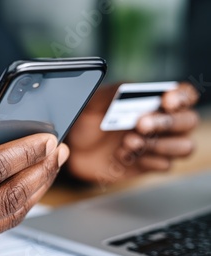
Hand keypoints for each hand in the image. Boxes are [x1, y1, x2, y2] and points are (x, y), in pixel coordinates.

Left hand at [65, 83, 198, 185]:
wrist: (72, 149)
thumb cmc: (86, 120)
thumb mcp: (92, 104)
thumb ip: (111, 93)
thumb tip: (129, 87)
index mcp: (154, 101)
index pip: (185, 95)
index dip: (181, 97)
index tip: (166, 100)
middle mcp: (163, 122)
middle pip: (188, 121)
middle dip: (166, 123)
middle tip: (140, 124)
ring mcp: (159, 145)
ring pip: (183, 146)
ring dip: (158, 144)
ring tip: (127, 141)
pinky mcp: (150, 164)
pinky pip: (164, 164)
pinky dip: (145, 159)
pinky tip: (122, 155)